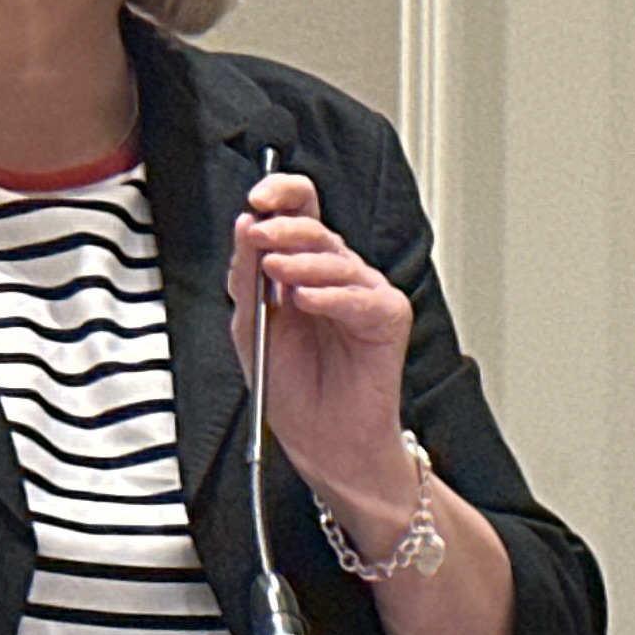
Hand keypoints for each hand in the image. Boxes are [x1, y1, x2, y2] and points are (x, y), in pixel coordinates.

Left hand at [228, 172, 414, 527]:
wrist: (319, 439)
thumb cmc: (291, 387)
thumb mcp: (250, 324)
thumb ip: (246, 276)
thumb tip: (245, 225)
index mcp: (303, 267)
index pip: (300, 211)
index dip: (282, 194)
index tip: (257, 199)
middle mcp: (336, 274)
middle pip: (317, 228)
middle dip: (285, 227)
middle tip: (262, 237)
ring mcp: (365, 292)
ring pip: (337, 258)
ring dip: (303, 260)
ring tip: (278, 273)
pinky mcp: (388, 317)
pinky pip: (361, 296)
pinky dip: (331, 295)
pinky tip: (307, 300)